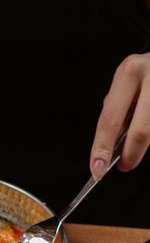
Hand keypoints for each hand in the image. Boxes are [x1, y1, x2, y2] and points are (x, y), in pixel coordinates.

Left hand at [90, 53, 149, 178]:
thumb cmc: (144, 75)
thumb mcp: (125, 85)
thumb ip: (117, 113)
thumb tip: (110, 149)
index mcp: (129, 73)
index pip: (110, 120)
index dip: (102, 148)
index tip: (97, 169)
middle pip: (140, 131)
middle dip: (130, 155)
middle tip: (124, 166)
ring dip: (143, 145)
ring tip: (136, 144)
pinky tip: (147, 132)